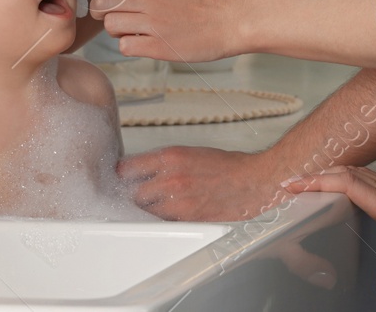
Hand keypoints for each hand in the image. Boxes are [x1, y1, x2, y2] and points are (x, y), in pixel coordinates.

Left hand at [46, 0, 242, 62]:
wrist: (235, 21)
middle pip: (100, 2)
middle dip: (104, 8)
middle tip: (123, 11)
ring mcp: (150, 23)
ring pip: (111, 26)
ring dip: (121, 27)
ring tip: (146, 25)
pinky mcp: (156, 47)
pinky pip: (125, 46)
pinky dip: (133, 44)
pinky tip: (153, 39)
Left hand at [119, 145, 287, 220]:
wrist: (252, 181)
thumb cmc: (228, 166)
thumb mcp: (191, 153)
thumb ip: (167, 163)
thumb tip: (147, 170)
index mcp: (170, 157)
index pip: (129, 168)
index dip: (124, 174)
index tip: (124, 177)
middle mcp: (170, 179)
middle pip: (134, 193)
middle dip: (137, 194)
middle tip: (143, 194)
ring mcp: (177, 202)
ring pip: (146, 211)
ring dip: (149, 209)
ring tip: (158, 205)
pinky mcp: (187, 219)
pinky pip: (164, 223)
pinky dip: (164, 220)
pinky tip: (171, 214)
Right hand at [280, 164, 375, 292]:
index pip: (346, 185)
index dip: (319, 183)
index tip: (295, 185)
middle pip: (341, 176)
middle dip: (312, 177)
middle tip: (286, 184)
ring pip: (349, 174)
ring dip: (324, 176)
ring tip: (302, 184)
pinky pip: (358, 178)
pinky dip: (340, 178)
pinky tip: (336, 185)